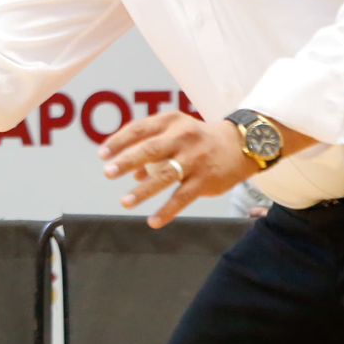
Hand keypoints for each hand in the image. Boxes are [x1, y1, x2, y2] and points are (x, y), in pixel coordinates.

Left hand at [100, 113, 257, 228]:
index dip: (119, 141)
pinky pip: (182, 198)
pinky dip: (167, 211)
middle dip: (127, 162)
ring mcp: (195, 159)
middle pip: (150, 150)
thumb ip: (153, 147)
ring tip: (124, 202)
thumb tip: (134, 174)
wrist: (241, 145)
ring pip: (165, 176)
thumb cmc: (198, 139)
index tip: (102, 154)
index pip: (139, 129)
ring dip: (143, 190)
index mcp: (171, 122)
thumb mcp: (177, 131)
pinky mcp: (205, 180)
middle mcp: (183, 137)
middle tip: (108, 172)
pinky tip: (153, 222)